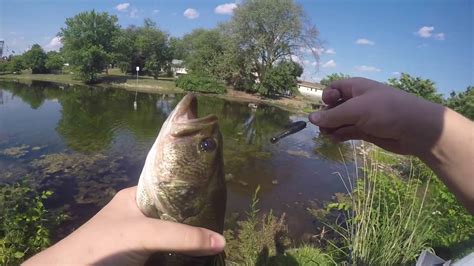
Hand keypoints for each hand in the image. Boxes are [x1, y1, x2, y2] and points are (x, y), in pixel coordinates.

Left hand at [24, 186, 225, 264]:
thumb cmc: (105, 245)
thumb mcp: (145, 233)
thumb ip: (182, 236)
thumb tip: (222, 240)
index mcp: (136, 198)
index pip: (170, 189)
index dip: (192, 193)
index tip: (217, 200)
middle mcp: (139, 216)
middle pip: (174, 215)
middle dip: (195, 220)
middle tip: (221, 223)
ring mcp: (139, 239)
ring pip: (172, 236)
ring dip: (190, 240)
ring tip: (217, 239)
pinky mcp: (141, 258)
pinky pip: (167, 253)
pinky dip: (182, 255)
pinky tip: (200, 255)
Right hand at [309, 77, 473, 212]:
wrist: (416, 129)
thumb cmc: (386, 110)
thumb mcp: (356, 110)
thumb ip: (333, 115)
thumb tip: (310, 118)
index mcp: (356, 87)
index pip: (334, 89)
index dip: (327, 97)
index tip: (327, 105)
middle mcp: (357, 100)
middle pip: (334, 106)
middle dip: (326, 116)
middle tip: (323, 127)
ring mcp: (362, 117)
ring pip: (340, 121)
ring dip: (331, 127)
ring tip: (327, 135)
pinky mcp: (366, 131)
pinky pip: (347, 132)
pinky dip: (340, 135)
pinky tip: (335, 140)